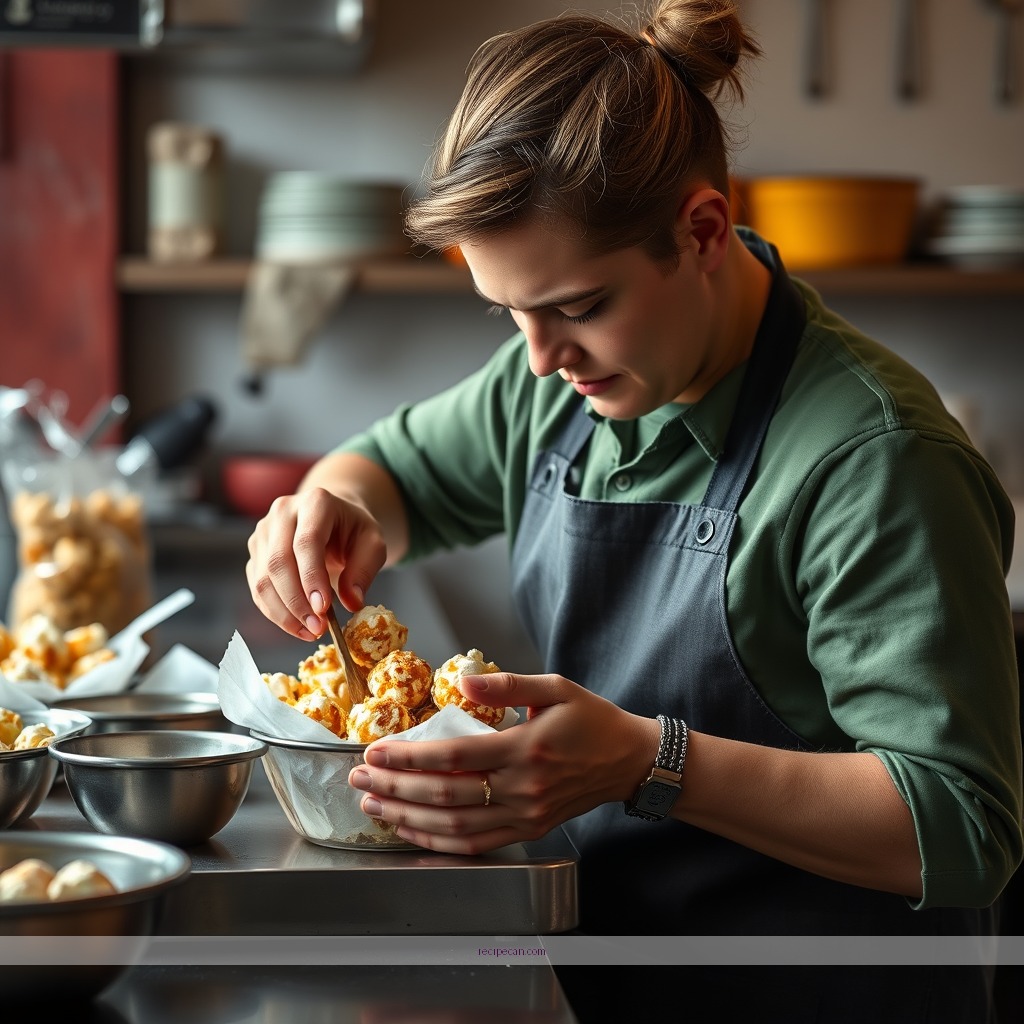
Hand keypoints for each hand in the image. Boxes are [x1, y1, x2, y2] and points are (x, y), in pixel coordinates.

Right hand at [245, 485, 386, 640]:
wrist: (334, 519)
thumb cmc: (354, 531)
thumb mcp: (373, 544)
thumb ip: (364, 570)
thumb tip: (352, 602)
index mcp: (316, 502)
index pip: (307, 542)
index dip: (312, 577)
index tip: (323, 608)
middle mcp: (283, 511)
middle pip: (279, 561)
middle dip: (296, 601)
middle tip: (317, 628)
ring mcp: (264, 531)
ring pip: (262, 578)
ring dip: (284, 612)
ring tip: (309, 631)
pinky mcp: (255, 552)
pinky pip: (257, 588)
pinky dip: (275, 612)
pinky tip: (297, 626)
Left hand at [347, 672, 659, 854]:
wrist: (629, 760)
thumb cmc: (591, 720)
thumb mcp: (555, 687)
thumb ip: (508, 684)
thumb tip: (466, 681)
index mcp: (526, 748)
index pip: (454, 756)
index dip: (409, 756)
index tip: (375, 750)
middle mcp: (523, 787)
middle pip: (446, 794)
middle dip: (395, 787)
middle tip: (359, 776)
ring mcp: (526, 815)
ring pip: (455, 825)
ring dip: (408, 817)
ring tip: (373, 804)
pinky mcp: (529, 830)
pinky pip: (476, 844)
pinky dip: (438, 841)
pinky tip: (412, 830)